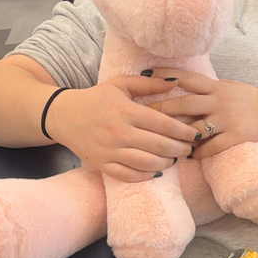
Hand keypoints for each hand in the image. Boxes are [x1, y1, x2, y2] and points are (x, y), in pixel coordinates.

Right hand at [47, 75, 199, 181]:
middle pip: (159, 146)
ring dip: (167, 163)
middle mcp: (119, 133)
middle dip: (180, 149)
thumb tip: (175, 82)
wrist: (63, 115)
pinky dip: (147, 175)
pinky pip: (130, 176)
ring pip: (147, 163)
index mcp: (126, 111)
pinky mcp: (102, 165)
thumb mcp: (120, 84)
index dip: (184, 131)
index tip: (195, 134)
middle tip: (190, 148)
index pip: (163, 124)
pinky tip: (156, 170)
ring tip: (175, 158)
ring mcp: (110, 152)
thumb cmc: (96, 98)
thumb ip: (149, 84)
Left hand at [145, 70, 257, 158]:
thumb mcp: (229, 87)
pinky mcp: (236, 137)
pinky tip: (189, 156)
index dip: (166, 75)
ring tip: (163, 142)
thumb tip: (183, 84)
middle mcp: (219, 102)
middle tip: (143, 116)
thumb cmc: (249, 100)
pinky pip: (212, 147)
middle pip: (185, 104)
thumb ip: (208, 87)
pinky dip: (199, 153)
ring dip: (178, 137)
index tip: (146, 75)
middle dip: (162, 110)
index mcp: (216, 87)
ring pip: (196, 128)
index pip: (187, 78)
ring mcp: (227, 120)